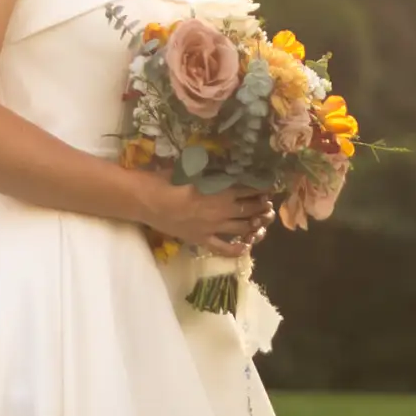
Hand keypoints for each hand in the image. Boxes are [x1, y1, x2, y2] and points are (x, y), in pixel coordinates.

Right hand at [140, 178, 274, 257]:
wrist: (147, 200)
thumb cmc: (167, 179)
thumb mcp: (192, 168)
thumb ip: (211, 170)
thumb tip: (224, 166)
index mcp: (220, 191)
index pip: (248, 190)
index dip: (260, 189)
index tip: (269, 186)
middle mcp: (222, 211)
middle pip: (249, 210)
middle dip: (261, 207)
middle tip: (268, 204)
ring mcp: (213, 228)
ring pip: (241, 228)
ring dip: (254, 225)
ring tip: (261, 221)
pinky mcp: (202, 240)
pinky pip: (223, 248)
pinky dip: (236, 249)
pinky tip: (246, 246)